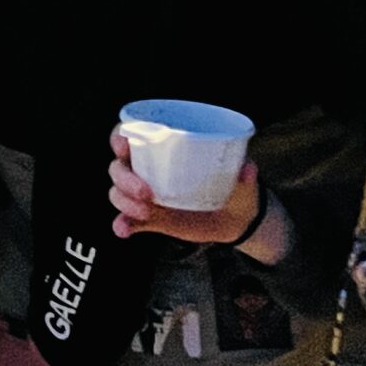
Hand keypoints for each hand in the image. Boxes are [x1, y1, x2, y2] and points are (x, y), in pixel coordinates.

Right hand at [109, 133, 279, 254]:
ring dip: (124, 201)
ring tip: (145, 214)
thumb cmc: (234, 188)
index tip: (123, 145)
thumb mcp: (241, 180)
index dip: (119, 137)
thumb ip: (244, 174)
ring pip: (117, 192)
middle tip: (147, 194)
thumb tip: (248, 168)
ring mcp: (145, 195)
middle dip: (124, 178)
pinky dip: (122, 225)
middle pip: (118, 167)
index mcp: (166, 151)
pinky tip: (123, 230)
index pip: (131, 135)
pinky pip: (126, 220)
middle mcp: (149, 170)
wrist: (236, 221)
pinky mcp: (148, 218)